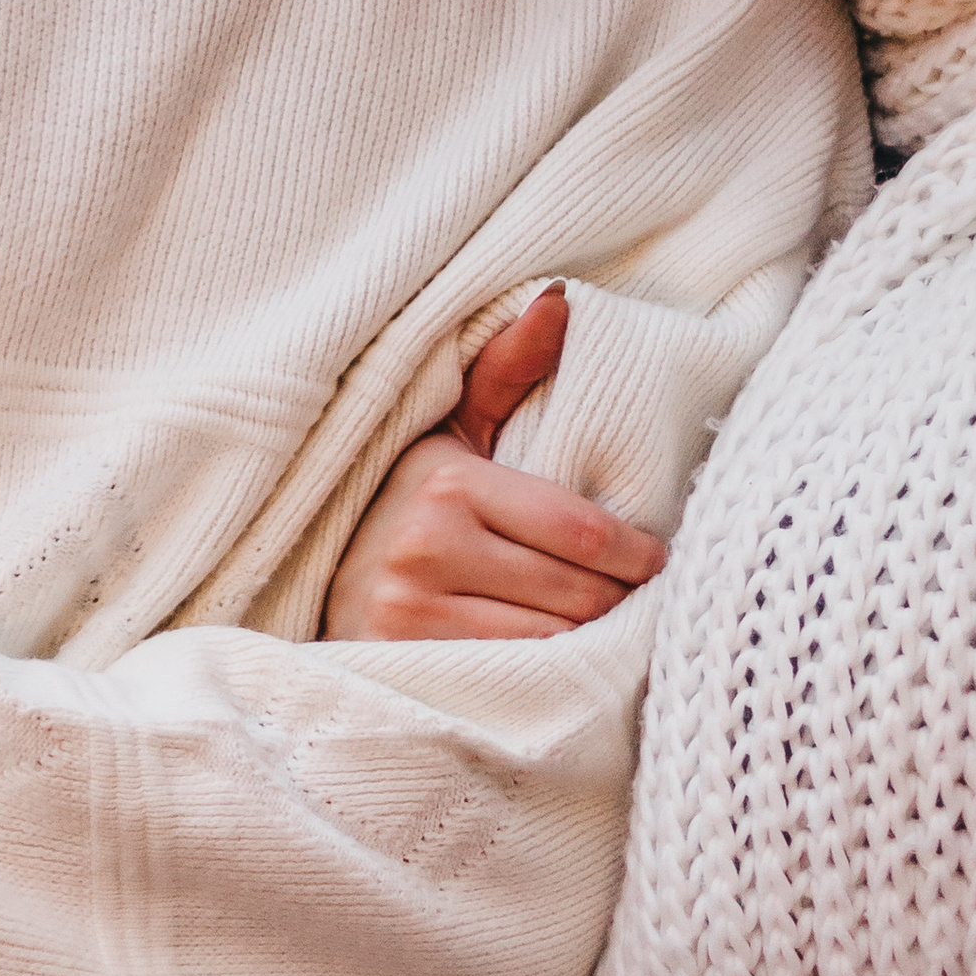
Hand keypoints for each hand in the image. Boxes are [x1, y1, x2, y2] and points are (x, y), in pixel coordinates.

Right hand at [325, 287, 666, 641]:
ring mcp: (413, 612)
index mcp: (448, 483)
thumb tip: (560, 299)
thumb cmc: (405, 508)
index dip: (634, 553)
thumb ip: (506, 373)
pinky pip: (517, 676)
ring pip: (553, 639)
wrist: (319, 588)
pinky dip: (552, 673)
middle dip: (619, 600)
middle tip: (638, 601)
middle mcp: (426, 546)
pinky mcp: (409, 665)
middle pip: (575, 591)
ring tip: (606, 630)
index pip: (579, 529)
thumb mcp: (449, 436)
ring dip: (592, 640)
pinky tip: (563, 663)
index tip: (656, 561)